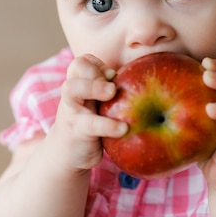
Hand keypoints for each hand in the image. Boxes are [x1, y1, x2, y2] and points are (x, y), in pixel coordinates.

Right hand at [47, 54, 127, 172]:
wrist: (67, 155)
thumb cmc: (91, 126)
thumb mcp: (99, 106)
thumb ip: (113, 93)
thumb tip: (148, 81)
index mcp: (80, 83)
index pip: (85, 60)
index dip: (99, 64)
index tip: (113, 76)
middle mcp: (73, 92)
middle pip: (77, 66)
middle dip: (96, 70)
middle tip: (112, 85)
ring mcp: (72, 110)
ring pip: (73, 88)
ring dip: (94, 86)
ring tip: (112, 92)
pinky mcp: (76, 131)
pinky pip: (90, 124)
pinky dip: (108, 124)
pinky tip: (124, 128)